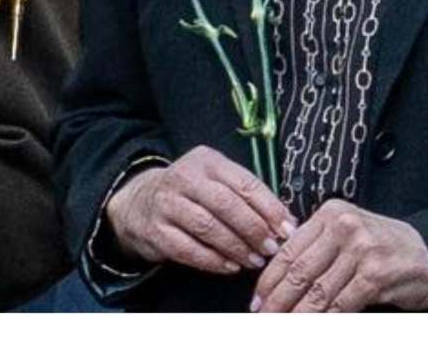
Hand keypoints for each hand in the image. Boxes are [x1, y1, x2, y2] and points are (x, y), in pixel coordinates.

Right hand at [103, 146, 292, 275]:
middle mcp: (184, 177)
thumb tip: (287, 223)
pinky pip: (188, 249)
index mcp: (207, 160)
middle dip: (254, 229)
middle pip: (226, 204)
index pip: (244, 183)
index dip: (270, 208)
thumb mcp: (216, 180)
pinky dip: (213, 261)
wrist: (140, 202)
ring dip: (236, 247)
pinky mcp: (156, 230)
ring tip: (255, 260)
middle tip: (272, 248)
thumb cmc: (192, 193)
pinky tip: (230, 267)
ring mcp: (167, 203)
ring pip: (207, 227)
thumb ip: (248, 196)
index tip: (287, 229)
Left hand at [252, 200, 427, 311]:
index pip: (289, 250)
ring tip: (283, 328)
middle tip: (263, 320)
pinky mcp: (375, 275)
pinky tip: (314, 329)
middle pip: (298, 272)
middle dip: (277, 302)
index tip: (257, 301)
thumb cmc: (389, 247)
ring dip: (297, 317)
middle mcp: (344, 226)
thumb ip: (318, 246)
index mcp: (331, 214)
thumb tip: (279, 277)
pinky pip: (340, 306)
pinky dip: (324, 322)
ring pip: (317, 292)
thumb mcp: (351, 233)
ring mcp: (360, 250)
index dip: (268, 280)